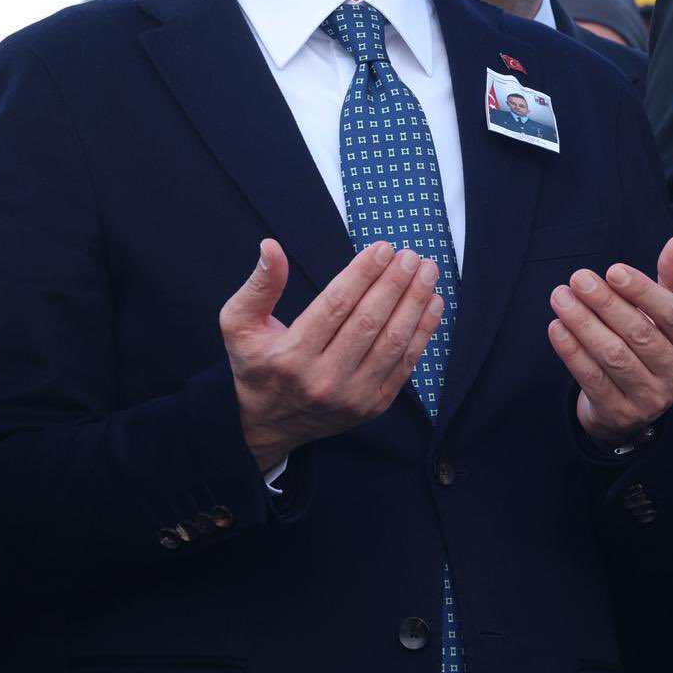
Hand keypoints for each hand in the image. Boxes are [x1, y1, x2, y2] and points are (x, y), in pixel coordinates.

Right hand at [220, 238, 443, 471]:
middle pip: (369, 322)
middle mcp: (324, 380)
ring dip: (415, 303)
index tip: (383, 247)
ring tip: (427, 272)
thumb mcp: (239, 324)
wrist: (266, 425)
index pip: (335, 306)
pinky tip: (433, 304)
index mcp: (291, 356)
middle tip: (411, 255)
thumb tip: (271, 247)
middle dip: (395, 283)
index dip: (363, 274)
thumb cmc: (256, 364)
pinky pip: (405, 365)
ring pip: (392, 343)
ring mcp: (353, 397)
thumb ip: (258, 286)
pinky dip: (423, 332)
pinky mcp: (373, 406)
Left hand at [547, 235, 672, 443]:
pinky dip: (572, 352)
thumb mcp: (670, 309)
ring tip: (560, 297)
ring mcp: (652, 400)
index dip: (643, 291)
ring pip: (614, 356)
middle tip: (578, 278)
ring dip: (583, 323)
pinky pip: (592, 379)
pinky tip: (556, 326)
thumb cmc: (655, 338)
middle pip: (640, 334)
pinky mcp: (620, 414)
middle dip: (605, 303)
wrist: (634, 397)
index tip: (612, 270)